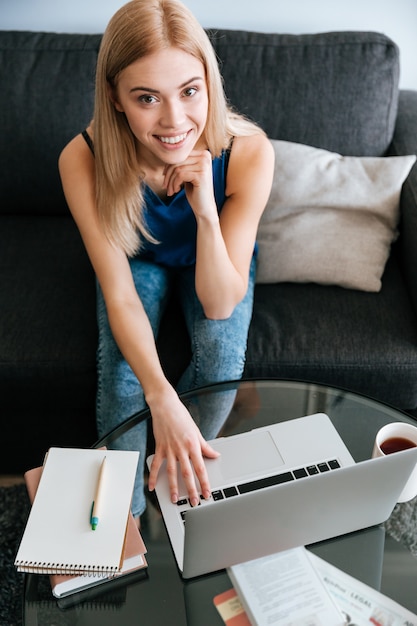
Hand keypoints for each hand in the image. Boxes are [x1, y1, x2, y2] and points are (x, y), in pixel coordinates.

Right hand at [147, 389, 219, 505]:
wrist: (165, 405)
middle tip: (194, 502)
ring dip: (174, 487)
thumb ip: (205, 446)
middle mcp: (181, 449)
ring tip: (175, 499)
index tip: (207, 493)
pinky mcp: (159, 447)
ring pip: (172, 472)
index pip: (200, 468)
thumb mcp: (196, 431)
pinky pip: (156, 465)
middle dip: (191, 489)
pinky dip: (153, 476)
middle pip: (187, 473)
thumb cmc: (181, 416)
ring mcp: (169, 449)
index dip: (204, 482)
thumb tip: (215, 455)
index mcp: (193, 445)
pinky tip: (152, 487)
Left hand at [163, 150, 216, 220]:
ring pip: (177, 169)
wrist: (205, 208)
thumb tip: (166, 157)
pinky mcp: (201, 175)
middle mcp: (206, 156)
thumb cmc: (195, 191)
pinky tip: (176, 191)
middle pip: (178, 160)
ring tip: (170, 191)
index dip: (169, 165)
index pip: (180, 155)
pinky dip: (174, 184)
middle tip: (165, 186)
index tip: (165, 177)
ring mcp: (204, 165)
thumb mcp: (187, 174)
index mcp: (204, 154)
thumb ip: (182, 163)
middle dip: (168, 175)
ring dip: (170, 182)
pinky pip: (180, 175)